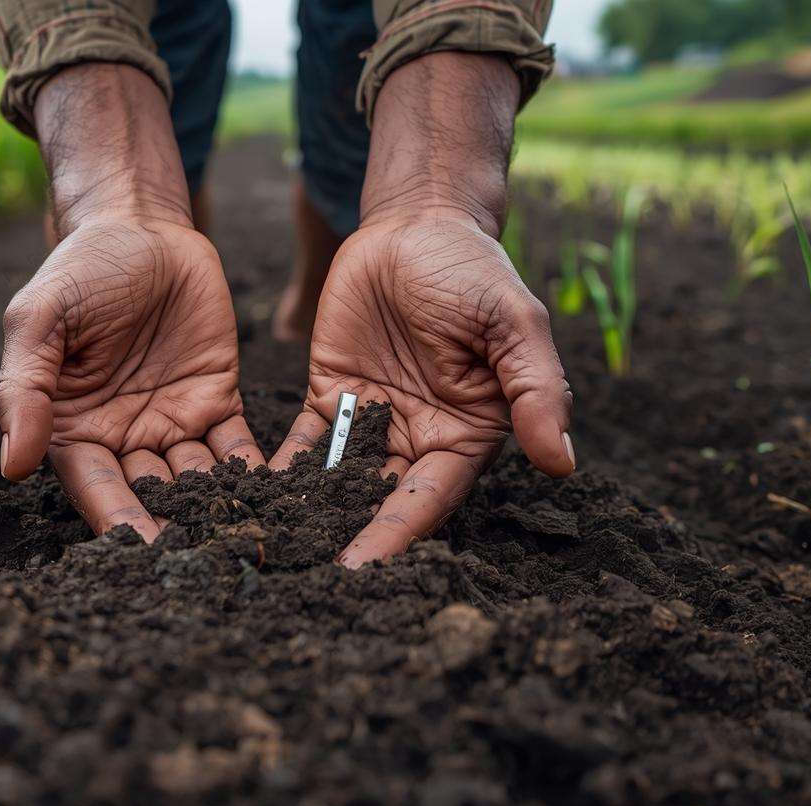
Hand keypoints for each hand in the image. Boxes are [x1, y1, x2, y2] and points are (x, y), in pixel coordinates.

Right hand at [0, 215, 261, 540]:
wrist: (141, 225)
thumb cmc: (79, 269)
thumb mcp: (40, 319)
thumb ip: (24, 388)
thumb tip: (11, 464)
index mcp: (72, 427)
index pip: (96, 485)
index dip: (119, 519)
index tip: (142, 553)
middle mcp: (122, 437)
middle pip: (149, 495)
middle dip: (175, 530)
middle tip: (205, 566)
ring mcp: (172, 423)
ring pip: (196, 480)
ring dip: (219, 512)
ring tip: (246, 543)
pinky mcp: (216, 402)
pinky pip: (236, 448)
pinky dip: (256, 475)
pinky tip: (278, 501)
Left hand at [269, 211, 573, 565]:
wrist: (417, 223)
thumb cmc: (474, 271)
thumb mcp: (513, 324)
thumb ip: (536, 390)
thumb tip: (564, 462)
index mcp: (467, 433)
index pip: (429, 497)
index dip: (395, 534)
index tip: (361, 569)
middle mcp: (419, 438)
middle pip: (379, 501)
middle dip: (344, 538)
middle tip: (300, 578)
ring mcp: (373, 421)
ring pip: (337, 480)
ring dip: (307, 514)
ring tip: (268, 551)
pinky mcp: (331, 396)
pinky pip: (304, 443)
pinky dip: (279, 471)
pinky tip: (246, 499)